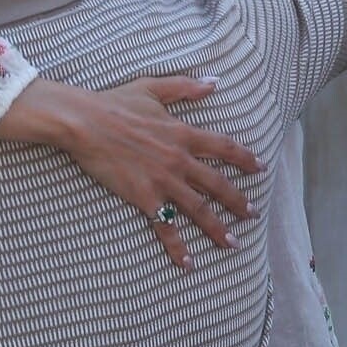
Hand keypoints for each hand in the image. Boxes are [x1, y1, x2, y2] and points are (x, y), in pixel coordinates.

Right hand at [8, 75, 260, 269]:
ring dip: (218, 229)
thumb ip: (185, 87)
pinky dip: (178, 247)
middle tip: (252, 215)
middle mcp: (179, 160)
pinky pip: (166, 227)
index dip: (246, 159)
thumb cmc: (115, 104)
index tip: (260, 169)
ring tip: (232, 243)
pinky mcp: (145, 198)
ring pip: (199, 210)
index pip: (225, 147)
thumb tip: (213, 82)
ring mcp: (163, 181)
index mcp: (183, 133)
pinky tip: (188, 263)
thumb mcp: (153, 88)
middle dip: (238, 201)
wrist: (86, 124)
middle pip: (218, 185)